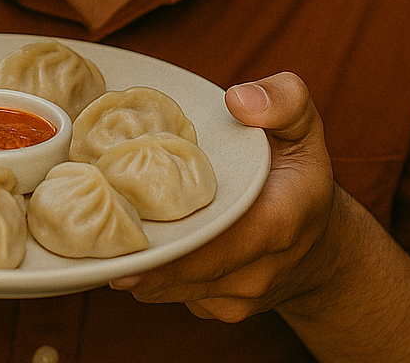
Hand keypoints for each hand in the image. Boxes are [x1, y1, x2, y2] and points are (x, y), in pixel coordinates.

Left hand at [109, 71, 340, 323]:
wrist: (319, 247)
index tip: (126, 226)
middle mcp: (255, 271)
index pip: (216, 243)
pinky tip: (131, 240)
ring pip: (167, 288)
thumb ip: (283, 100)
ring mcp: (234, 298)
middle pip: (181, 270)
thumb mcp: (303, 126)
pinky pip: (169, 294)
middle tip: (90, 226)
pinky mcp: (215, 309)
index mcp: (276, 223)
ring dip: (134, 262)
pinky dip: (145, 272)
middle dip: (136, 250)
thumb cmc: (298, 174)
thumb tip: (238, 99)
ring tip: (102, 226)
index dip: (169, 242)